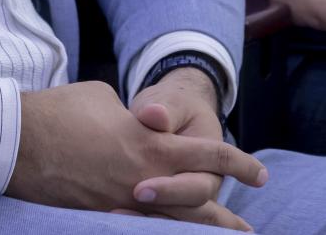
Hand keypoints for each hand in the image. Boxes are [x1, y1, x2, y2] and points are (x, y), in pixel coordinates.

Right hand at [6, 79, 264, 225]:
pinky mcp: (95, 215)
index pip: (207, 157)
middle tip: (247, 231)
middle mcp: (142, 181)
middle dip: (224, 219)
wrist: (16, 140)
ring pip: (168, 225)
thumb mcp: (106, 100)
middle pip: (196, 205)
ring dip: (195, 233)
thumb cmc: (62, 111)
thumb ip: (132, 119)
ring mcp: (119, 204)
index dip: (238, 164)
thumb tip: (137, 128)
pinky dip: (155, 233)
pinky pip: (134, 229)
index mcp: (151, 146)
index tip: (260, 173)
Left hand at [114, 68, 239, 223]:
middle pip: (190, 212)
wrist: (169, 112)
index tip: (139, 189)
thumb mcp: (173, 102)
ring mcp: (186, 199)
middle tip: (127, 202)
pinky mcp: (166, 204)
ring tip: (116, 216)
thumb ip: (166, 109)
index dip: (172, 191)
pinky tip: (113, 217)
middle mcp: (203, 186)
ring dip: (147, 223)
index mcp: (213, 163)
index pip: (199, 187)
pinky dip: (138, 221)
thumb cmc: (171, 107)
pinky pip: (156, 221)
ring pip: (174, 222)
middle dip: (159, 209)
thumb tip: (155, 114)